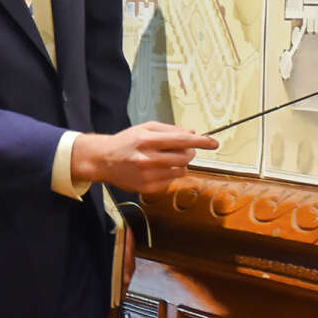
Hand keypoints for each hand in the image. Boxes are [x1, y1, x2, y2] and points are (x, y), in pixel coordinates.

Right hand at [71, 122, 218, 193]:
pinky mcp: (147, 187)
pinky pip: (171, 181)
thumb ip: (169, 130)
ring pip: (181, 170)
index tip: (213, 143)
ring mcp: (148, 175)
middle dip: (189, 152)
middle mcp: (148, 158)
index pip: (182, 140)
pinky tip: (158, 169)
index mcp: (148, 140)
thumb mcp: (145, 129)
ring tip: (167, 159)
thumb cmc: (126, 142)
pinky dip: (170, 174)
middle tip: (183, 150)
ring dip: (180, 164)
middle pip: (184, 157)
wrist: (104, 160)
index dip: (201, 142)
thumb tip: (192, 134)